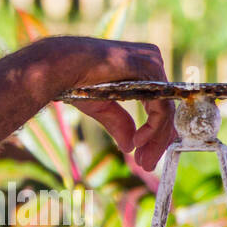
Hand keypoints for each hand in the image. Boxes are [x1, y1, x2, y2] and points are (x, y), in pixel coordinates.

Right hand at [53, 37, 176, 171]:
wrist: (61, 66)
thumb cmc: (75, 80)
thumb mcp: (102, 107)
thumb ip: (118, 122)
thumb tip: (129, 147)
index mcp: (141, 70)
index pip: (160, 105)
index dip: (156, 133)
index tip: (144, 156)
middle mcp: (152, 62)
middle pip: (166, 109)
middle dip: (158, 141)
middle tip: (147, 164)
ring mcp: (153, 63)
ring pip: (165, 111)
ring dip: (156, 140)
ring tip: (143, 161)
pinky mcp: (150, 70)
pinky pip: (160, 107)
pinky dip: (152, 129)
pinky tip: (138, 142)